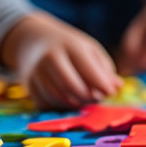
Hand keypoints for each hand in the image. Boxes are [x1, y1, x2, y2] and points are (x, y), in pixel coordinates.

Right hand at [0, 12, 122, 108]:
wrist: (33, 40)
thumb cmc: (69, 47)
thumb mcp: (89, 50)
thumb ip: (104, 68)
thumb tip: (117, 87)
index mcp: (69, 45)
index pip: (87, 68)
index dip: (102, 84)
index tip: (111, 92)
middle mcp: (49, 57)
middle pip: (71, 85)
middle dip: (88, 96)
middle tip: (98, 98)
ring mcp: (35, 71)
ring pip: (58, 97)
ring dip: (76, 103)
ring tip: (86, 99)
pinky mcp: (28, 84)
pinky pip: (45, 103)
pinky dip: (60, 106)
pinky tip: (69, 100)